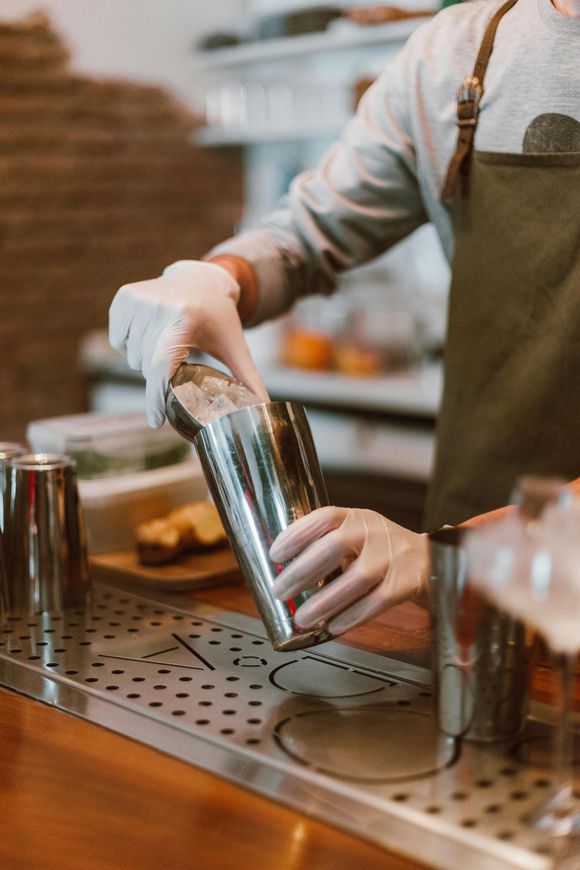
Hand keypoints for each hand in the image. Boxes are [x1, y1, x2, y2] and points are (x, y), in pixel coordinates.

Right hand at [108, 260, 267, 426]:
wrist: (202, 279)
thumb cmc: (219, 318)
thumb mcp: (235, 347)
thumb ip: (248, 380)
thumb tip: (263, 411)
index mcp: (185, 318)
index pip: (161, 366)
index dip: (156, 397)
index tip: (156, 420)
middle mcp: (159, 306)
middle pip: (146, 366)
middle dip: (160, 375)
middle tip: (179, 362)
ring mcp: (138, 300)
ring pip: (130, 356)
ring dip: (145, 360)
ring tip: (167, 344)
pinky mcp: (124, 297)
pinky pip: (118, 340)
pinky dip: (130, 344)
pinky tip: (151, 333)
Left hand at [270, 506, 428, 636]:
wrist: (433, 560)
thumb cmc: (384, 551)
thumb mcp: (358, 537)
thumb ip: (328, 547)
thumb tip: (286, 571)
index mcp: (357, 518)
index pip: (325, 517)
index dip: (297, 533)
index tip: (276, 553)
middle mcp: (375, 532)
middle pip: (336, 545)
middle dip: (303, 569)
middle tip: (281, 590)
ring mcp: (393, 556)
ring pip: (357, 577)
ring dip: (325, 600)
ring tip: (303, 617)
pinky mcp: (407, 582)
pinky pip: (377, 601)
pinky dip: (352, 616)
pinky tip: (333, 625)